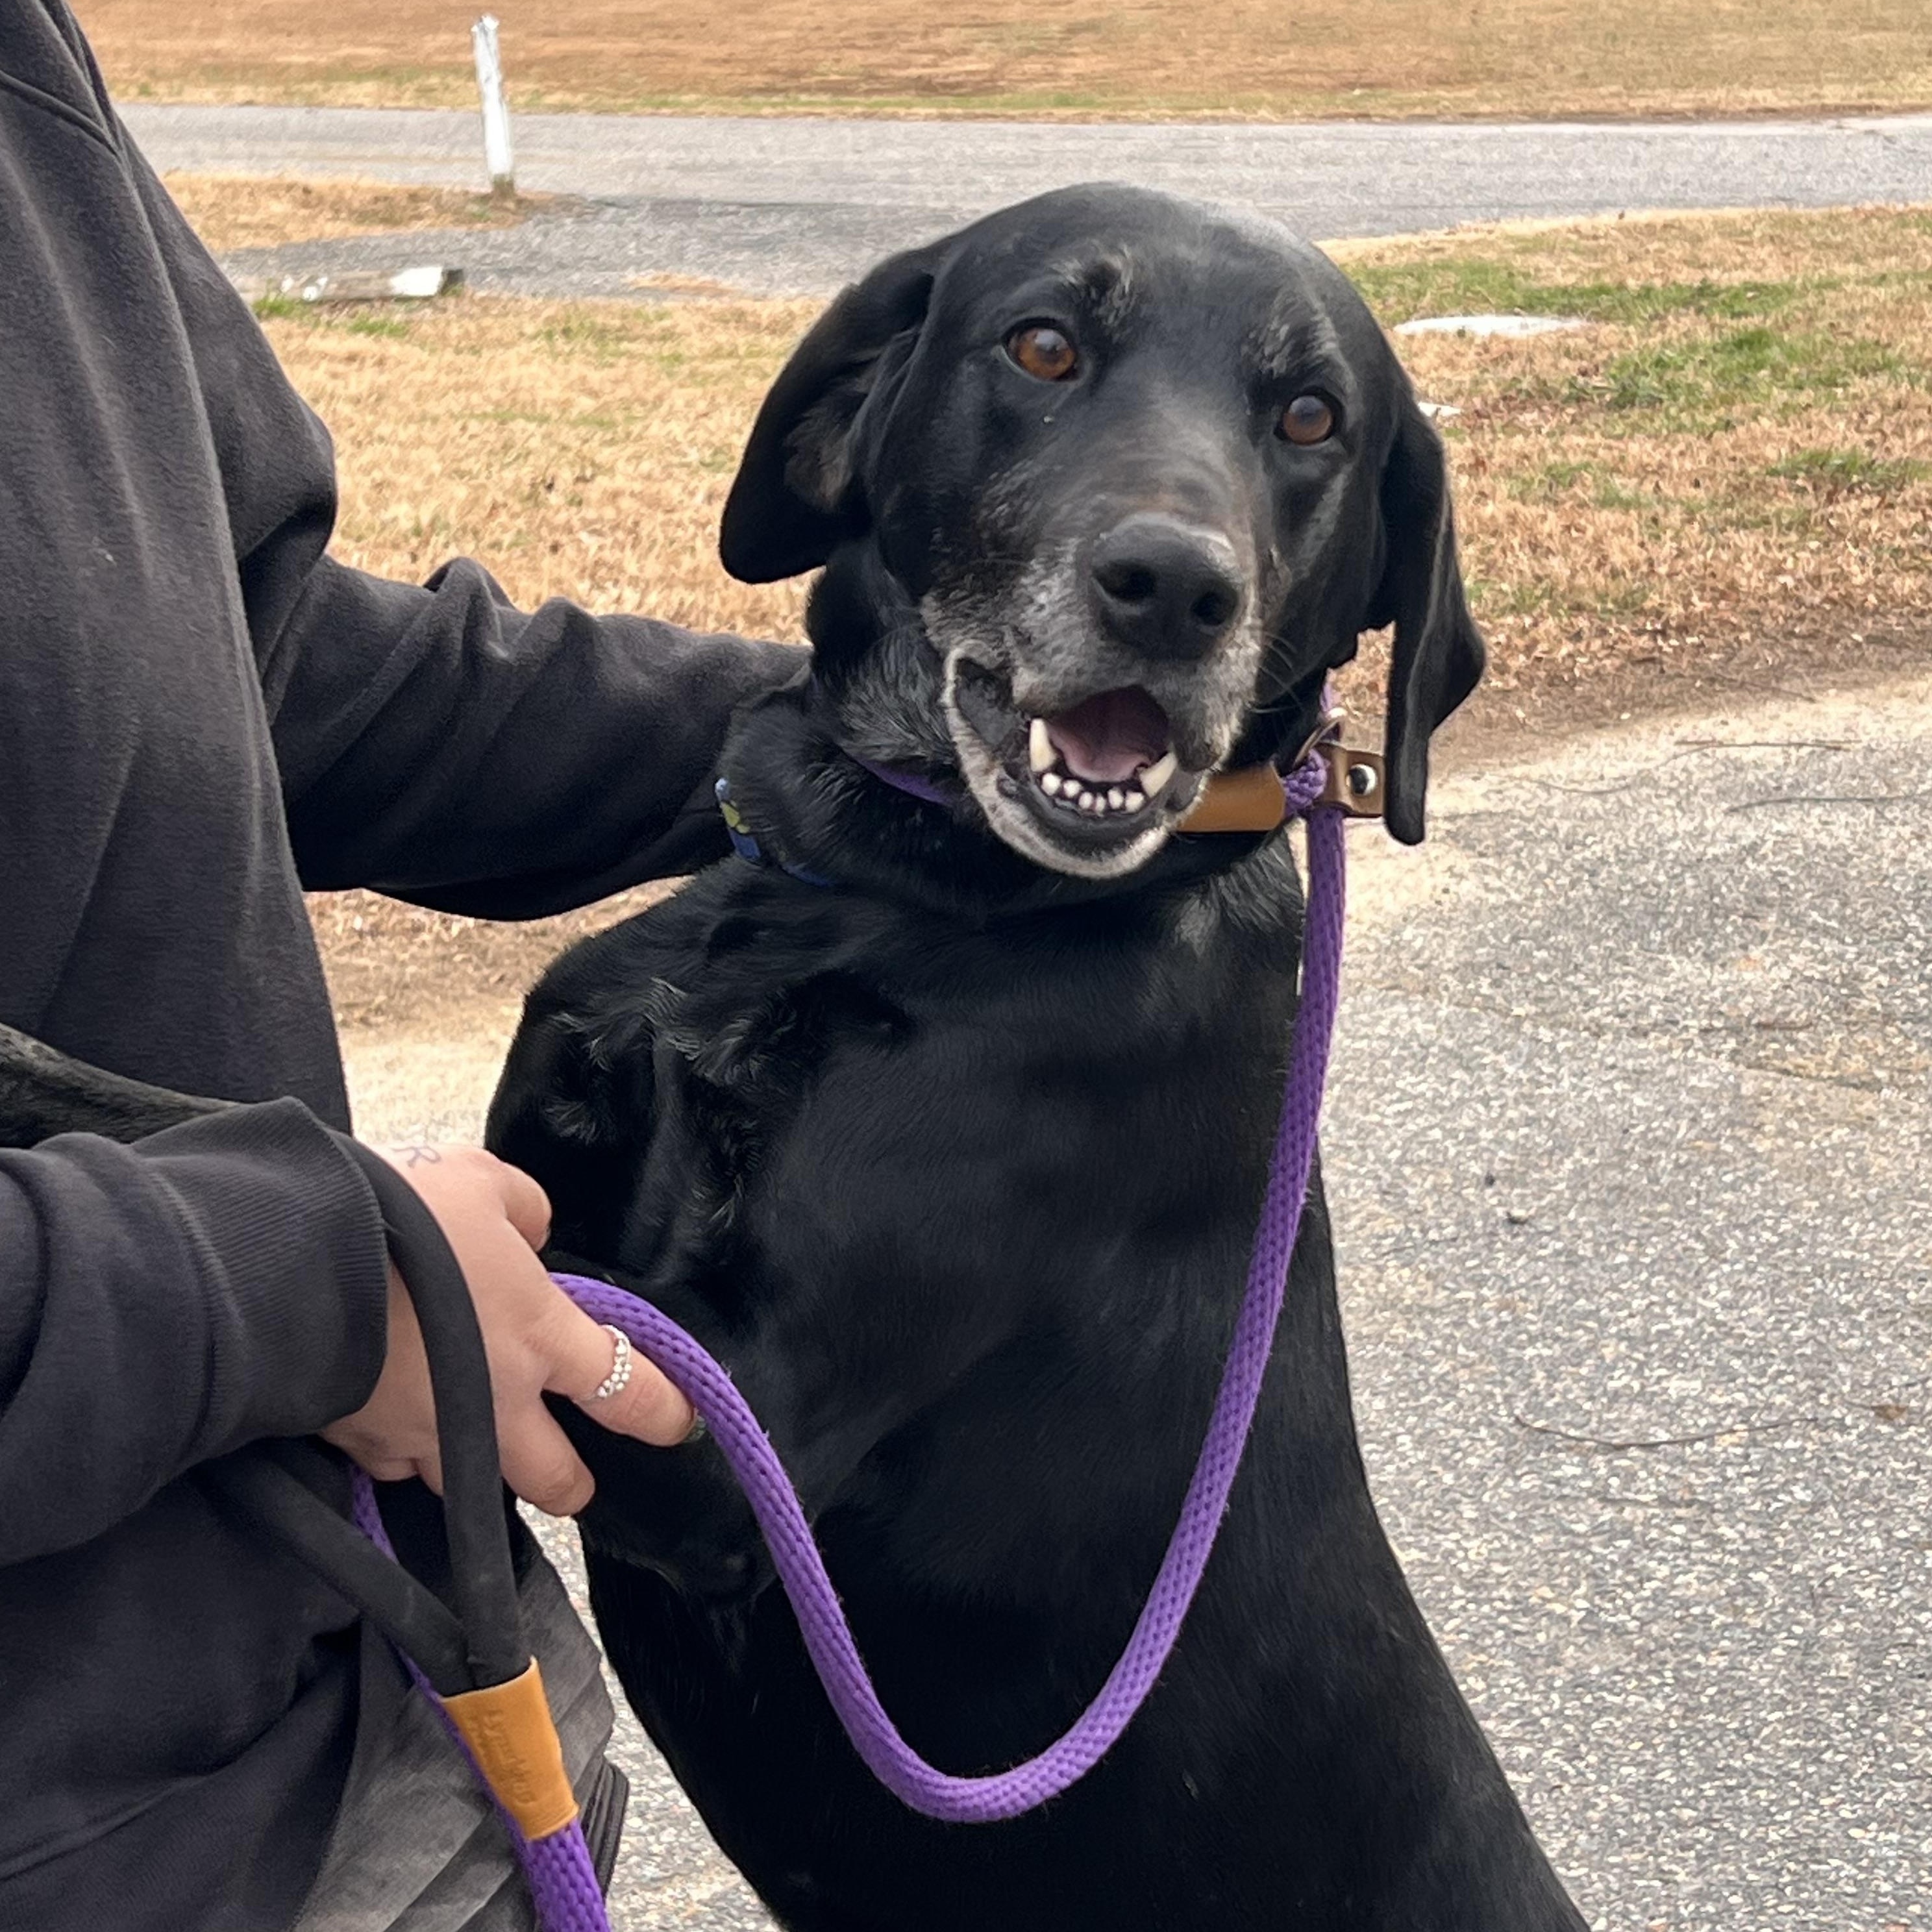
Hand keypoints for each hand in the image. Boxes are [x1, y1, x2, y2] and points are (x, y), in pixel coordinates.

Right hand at [321, 1143, 693, 1513]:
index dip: (661, 1412)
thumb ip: (522, 1210)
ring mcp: (426, 1437)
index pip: (625, 1388)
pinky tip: (389, 1421)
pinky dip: (399, 1447)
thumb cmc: (402, 1217)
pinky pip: (393, 1463)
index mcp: (540, 1337)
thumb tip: (531, 1235)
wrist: (295, 1266)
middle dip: (569, 1483)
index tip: (677, 1423)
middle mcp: (495, 1404)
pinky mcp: (361, 1449)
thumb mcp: (480, 1183)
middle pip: (555, 1481)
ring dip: (475, 1466)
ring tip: (467, 1440)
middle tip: (572, 1478)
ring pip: (470, 1483)